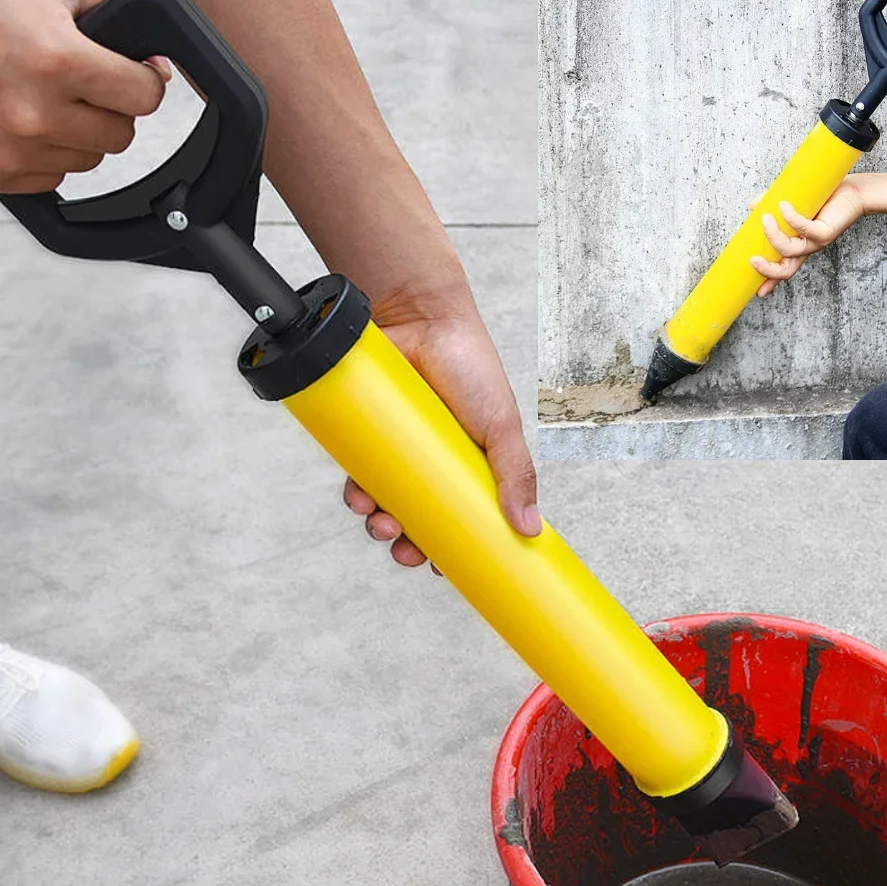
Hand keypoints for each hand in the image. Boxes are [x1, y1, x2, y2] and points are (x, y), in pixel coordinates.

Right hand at [0, 0, 169, 192]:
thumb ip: (102, 11)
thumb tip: (153, 51)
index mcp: (53, 59)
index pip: (143, 95)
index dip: (141, 79)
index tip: (132, 72)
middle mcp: (36, 111)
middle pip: (122, 133)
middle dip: (109, 107)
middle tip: (77, 80)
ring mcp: (18, 148)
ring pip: (91, 156)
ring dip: (78, 131)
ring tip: (42, 93)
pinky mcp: (4, 174)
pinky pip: (56, 174)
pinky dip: (48, 150)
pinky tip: (20, 116)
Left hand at [342, 284, 539, 568]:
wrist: (420, 316)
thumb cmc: (470, 368)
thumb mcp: (502, 427)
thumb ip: (517, 476)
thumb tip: (530, 530)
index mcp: (470, 465)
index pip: (460, 516)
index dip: (450, 547)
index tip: (442, 569)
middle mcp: (433, 461)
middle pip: (418, 518)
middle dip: (408, 543)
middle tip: (404, 551)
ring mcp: (399, 449)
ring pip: (384, 502)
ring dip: (378, 524)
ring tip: (379, 523)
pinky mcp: (368, 435)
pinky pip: (358, 474)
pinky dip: (356, 492)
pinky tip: (358, 497)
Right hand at [748, 178, 866, 296]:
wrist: (857, 193)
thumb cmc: (827, 199)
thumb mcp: (794, 204)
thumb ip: (773, 205)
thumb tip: (752, 206)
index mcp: (799, 246)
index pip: (783, 269)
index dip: (770, 281)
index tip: (758, 292)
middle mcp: (807, 249)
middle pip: (785, 271)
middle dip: (767, 270)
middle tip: (752, 260)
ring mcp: (816, 243)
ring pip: (789, 250)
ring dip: (773, 236)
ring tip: (765, 217)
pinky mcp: (825, 232)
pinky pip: (804, 229)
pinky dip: (790, 218)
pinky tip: (783, 206)